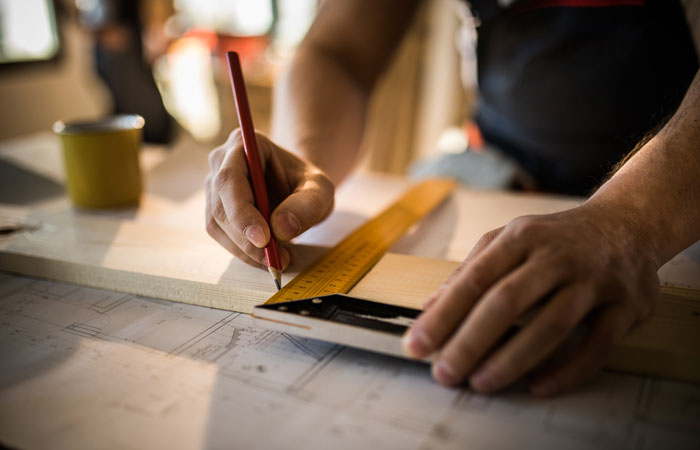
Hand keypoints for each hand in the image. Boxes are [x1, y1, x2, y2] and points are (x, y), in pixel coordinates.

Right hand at [205, 130, 334, 267]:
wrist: (298, 187)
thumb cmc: (307, 182)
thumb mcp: (320, 190)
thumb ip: (307, 205)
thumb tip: (280, 230)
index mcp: (244, 144)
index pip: (230, 179)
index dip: (242, 212)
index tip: (263, 239)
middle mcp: (221, 162)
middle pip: (221, 206)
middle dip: (247, 240)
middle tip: (278, 259)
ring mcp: (214, 186)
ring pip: (217, 226)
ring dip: (246, 250)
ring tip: (280, 259)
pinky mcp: (215, 209)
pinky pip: (222, 236)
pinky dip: (245, 252)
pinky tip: (269, 256)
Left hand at [403, 205, 659, 395]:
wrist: (629, 222)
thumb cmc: (558, 238)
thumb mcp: (510, 239)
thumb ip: (471, 270)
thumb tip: (430, 306)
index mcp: (521, 237)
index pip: (475, 278)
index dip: (443, 314)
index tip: (417, 344)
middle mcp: (557, 256)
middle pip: (507, 301)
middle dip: (470, 341)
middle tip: (445, 373)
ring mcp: (594, 280)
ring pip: (551, 324)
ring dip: (512, 359)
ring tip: (481, 383)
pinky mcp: (626, 305)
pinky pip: (597, 345)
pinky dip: (567, 370)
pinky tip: (538, 387)